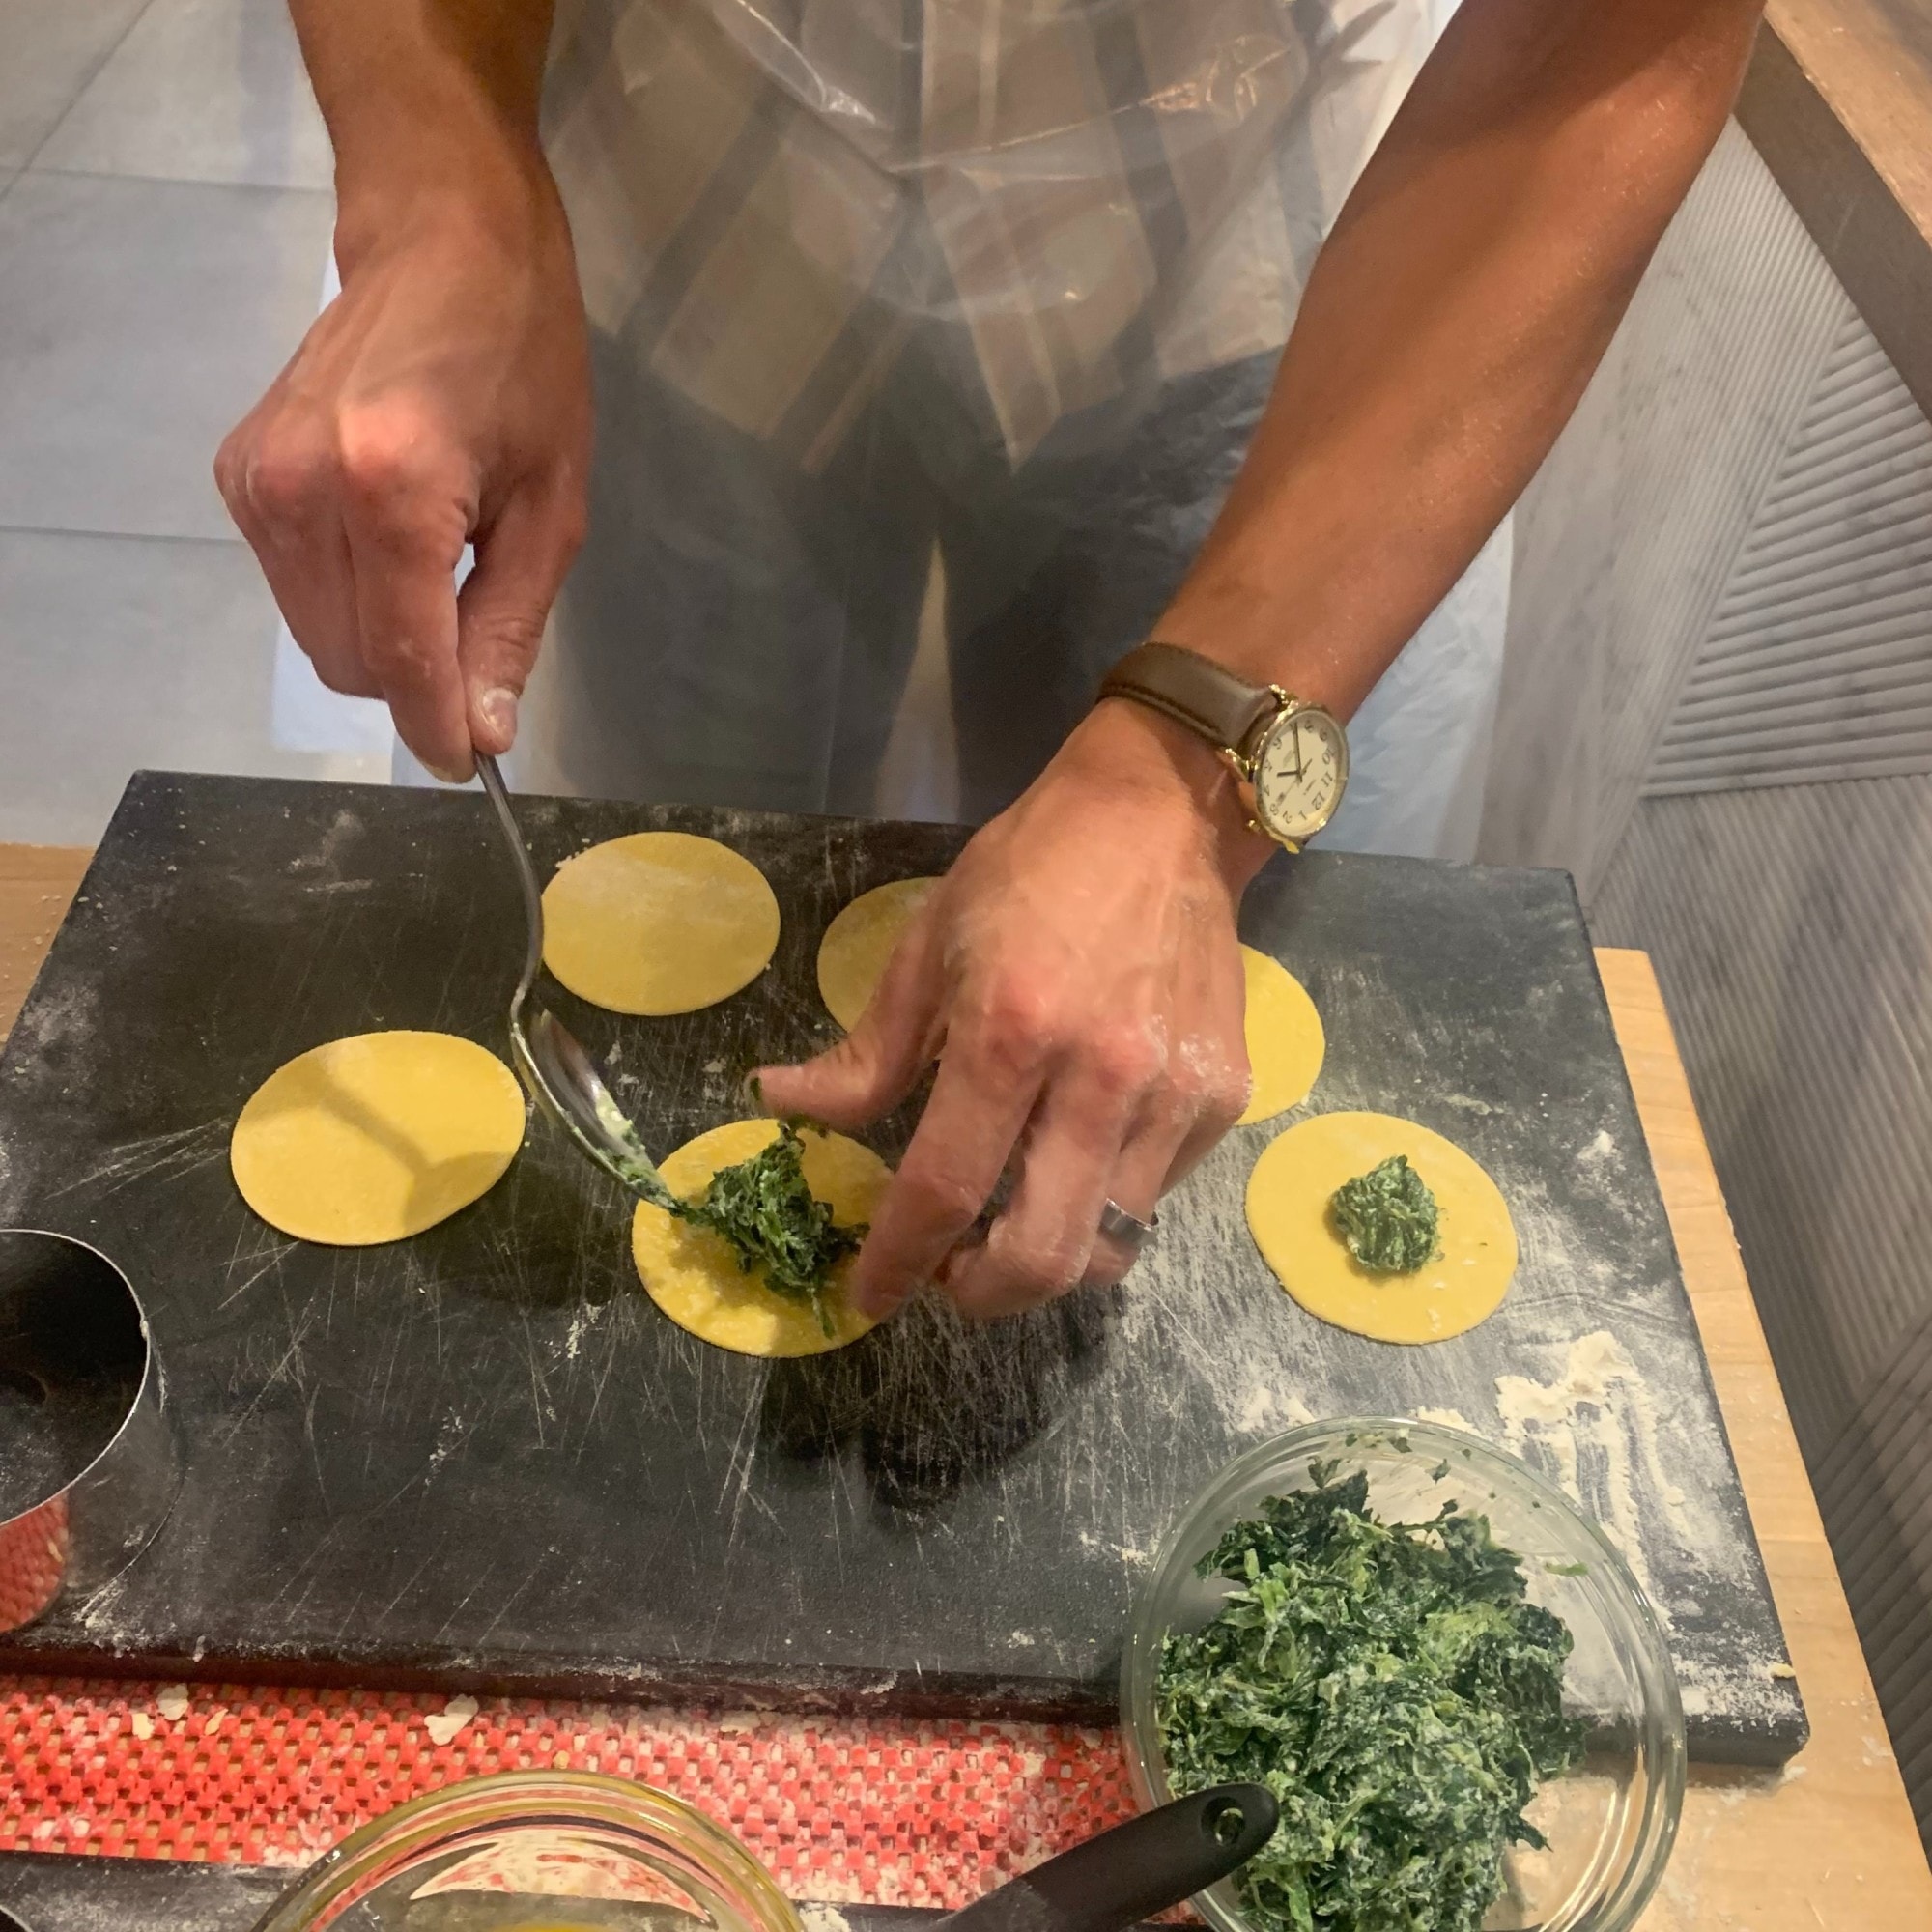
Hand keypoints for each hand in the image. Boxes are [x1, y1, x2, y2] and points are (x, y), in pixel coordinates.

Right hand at [215, 153, 589, 780]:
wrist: (442, 245)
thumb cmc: (522, 361)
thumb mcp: (552, 506)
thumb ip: (508, 627)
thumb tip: (483, 729)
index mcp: (393, 494)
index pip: (401, 663)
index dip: (439, 729)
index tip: (473, 761)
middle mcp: (303, 492)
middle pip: (351, 663)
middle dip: (416, 679)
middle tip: (476, 621)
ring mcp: (258, 483)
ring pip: (317, 637)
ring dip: (382, 637)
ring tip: (439, 556)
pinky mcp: (239, 476)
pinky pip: (294, 589)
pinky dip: (347, 593)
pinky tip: (391, 532)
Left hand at [758, 703, 1270, 1318]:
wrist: (1164, 817)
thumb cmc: (1029, 872)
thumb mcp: (927, 945)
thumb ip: (866, 1052)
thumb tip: (784, 1105)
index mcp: (1010, 1032)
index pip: (943, 1189)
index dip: (897, 1262)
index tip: (869, 1296)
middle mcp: (1101, 1077)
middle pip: (1040, 1255)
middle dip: (979, 1292)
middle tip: (947, 1271)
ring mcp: (1173, 1094)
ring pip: (1108, 1247)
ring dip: (1046, 1257)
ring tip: (1010, 1220)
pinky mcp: (1223, 1095)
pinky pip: (1156, 1197)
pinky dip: (1105, 1205)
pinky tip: (1077, 1158)